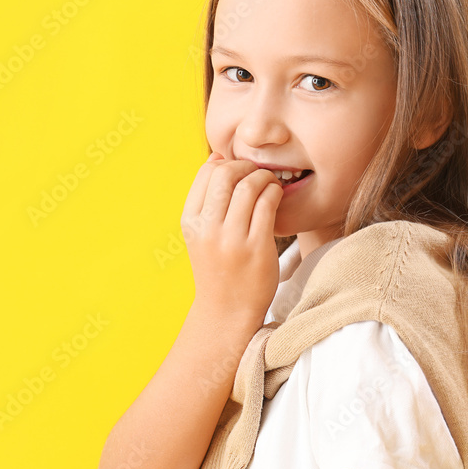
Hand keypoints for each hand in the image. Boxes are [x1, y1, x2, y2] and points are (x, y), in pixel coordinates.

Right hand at [180, 151, 284, 331]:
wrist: (227, 311)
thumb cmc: (218, 267)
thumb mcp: (201, 233)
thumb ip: (207, 199)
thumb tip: (217, 157)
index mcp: (190, 222)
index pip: (206, 174)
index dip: (226, 163)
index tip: (239, 168)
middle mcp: (208, 229)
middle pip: (226, 175)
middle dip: (246, 166)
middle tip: (257, 172)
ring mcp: (232, 240)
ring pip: (248, 186)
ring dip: (264, 177)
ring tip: (270, 183)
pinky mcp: (257, 248)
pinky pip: (267, 204)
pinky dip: (274, 192)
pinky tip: (277, 196)